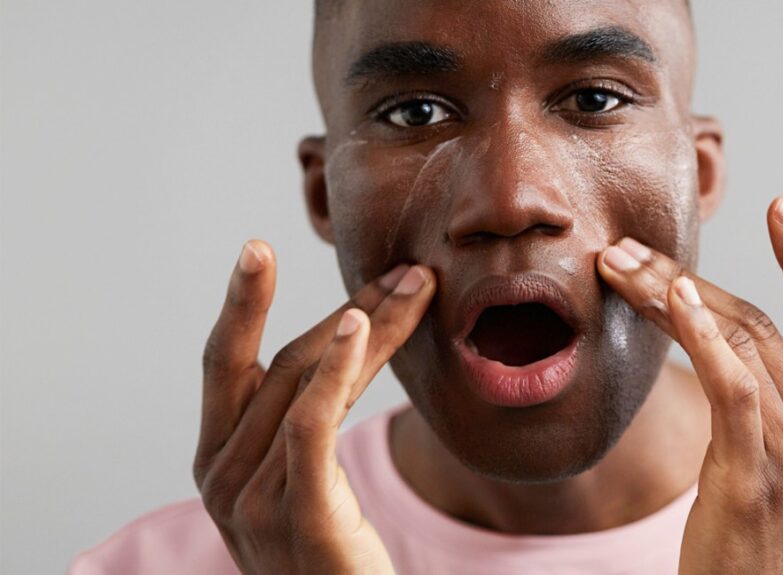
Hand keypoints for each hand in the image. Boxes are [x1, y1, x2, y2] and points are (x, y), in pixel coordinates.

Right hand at [193, 240, 435, 574]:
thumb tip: (347, 339)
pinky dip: (335, 369)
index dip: (241, 304)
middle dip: (347, 309)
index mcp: (217, 459)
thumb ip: (304, 418)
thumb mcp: (304, 480)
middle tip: (406, 270)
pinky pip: (312, 423)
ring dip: (367, 326)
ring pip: (308, 382)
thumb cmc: (327, 554)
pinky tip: (358, 326)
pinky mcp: (296, 514)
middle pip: (285, 363)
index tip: (260, 248)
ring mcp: (252, 497)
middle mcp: (221, 474)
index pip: (224, 363)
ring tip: (415, 286)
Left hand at [597, 196, 782, 574]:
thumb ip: (768, 404)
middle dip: (689, 276)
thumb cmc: (753, 538)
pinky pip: (732, 387)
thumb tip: (718, 340)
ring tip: (617, 268)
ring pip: (737, 341)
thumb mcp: (777, 463)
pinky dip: (702, 336)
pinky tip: (670, 300)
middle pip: (761, 321)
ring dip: (668, 295)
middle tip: (631, 248)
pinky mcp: (756, 476)